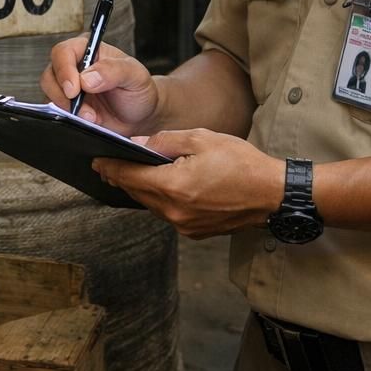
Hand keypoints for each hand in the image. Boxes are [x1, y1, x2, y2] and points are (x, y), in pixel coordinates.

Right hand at [40, 34, 161, 134]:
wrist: (141, 116)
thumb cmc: (139, 90)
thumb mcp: (135, 76)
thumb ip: (113, 71)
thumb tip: (87, 78)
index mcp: (89, 50)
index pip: (63, 52)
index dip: (64, 70)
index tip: (74, 90)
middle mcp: (74, 65)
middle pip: (50, 74)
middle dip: (63, 95)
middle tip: (84, 109)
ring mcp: (68, 86)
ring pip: (50, 93)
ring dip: (67, 108)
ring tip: (92, 116)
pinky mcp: (67, 105)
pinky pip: (55, 110)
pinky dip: (68, 118)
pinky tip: (88, 120)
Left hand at [92, 129, 283, 238]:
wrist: (273, 194)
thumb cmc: (242, 163)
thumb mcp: (201, 139)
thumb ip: (164, 141)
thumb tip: (138, 145)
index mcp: (173, 187)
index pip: (129, 177)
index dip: (110, 167)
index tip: (96, 161)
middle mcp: (174, 211)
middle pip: (136, 193)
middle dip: (121, 178)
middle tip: (108, 166)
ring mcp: (184, 225)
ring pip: (150, 204)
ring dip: (141, 189)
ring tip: (132, 173)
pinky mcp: (194, 231)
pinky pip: (167, 213)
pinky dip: (159, 200)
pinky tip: (161, 187)